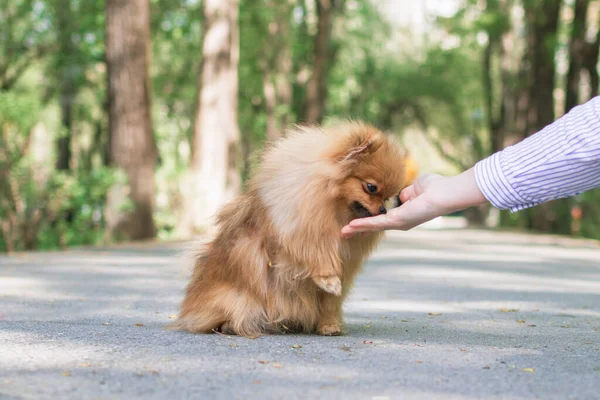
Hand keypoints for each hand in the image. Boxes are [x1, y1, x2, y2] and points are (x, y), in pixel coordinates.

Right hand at [341, 168, 487, 237]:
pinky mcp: (398, 221)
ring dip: (358, 229)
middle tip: (345, 233)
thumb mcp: (416, 188)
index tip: (358, 224)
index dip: (370, 221)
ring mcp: (399, 222)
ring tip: (344, 232)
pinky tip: (352, 227)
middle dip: (360, 229)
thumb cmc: (436, 188)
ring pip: (374, 226)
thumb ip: (406, 192)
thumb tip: (401, 195)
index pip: (383, 219)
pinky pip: (377, 222)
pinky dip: (364, 225)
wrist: (446, 193)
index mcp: (405, 214)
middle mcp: (401, 222)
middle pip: (375, 226)